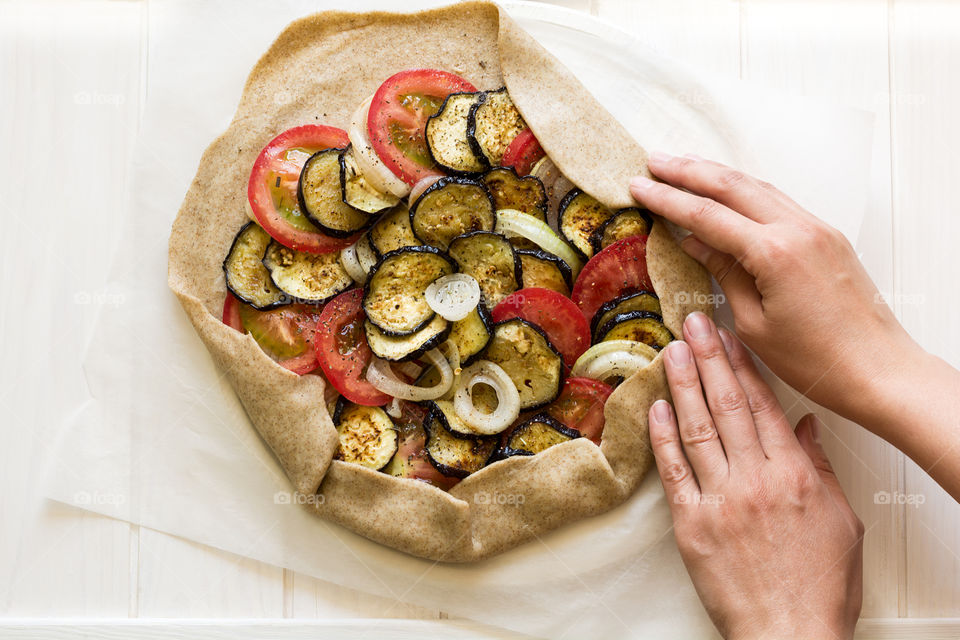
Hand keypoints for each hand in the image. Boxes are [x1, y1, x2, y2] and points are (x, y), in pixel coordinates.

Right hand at [630, 153, 920, 422]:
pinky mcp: (827, 236)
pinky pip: (778, 201)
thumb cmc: (814, 360)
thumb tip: (693, 243)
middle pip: (732, 186)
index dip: (667, 199)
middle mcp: (797, 229)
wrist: (879, 370)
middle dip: (688, 171)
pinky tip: (728, 190)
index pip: (707, 215)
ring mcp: (817, 228)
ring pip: (757, 187)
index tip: (637, 186)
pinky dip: (746, 190)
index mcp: (774, 253)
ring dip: (717, 174)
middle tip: (653, 161)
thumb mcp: (753, 324)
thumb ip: (724, 274)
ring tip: (683, 166)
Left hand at [650, 312, 862, 639]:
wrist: (791, 633)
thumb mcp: (841, 521)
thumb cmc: (820, 585)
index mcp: (792, 474)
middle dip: (709, 358)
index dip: (742, 366)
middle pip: (726, 405)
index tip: (729, 337)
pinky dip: (662, 437)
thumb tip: (805, 427)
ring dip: (682, 385)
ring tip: (671, 351)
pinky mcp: (691, 524)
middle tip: (693, 324)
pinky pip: (673, 471)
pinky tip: (655, 407)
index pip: (762, 405)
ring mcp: (719, 500)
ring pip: (696, 428)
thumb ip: (820, 468)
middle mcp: (754, 480)